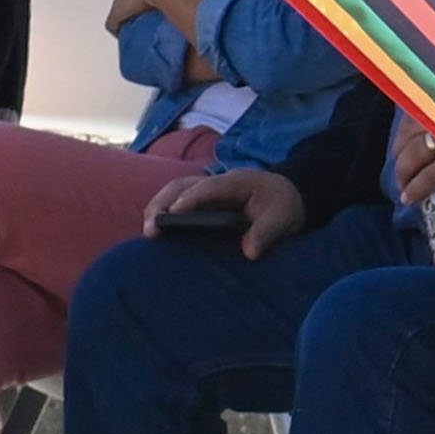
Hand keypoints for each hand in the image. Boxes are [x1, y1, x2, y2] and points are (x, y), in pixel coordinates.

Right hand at [150, 166, 307, 260]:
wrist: (287, 196)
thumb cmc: (284, 206)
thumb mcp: (283, 218)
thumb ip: (267, 232)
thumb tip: (249, 252)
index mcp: (238, 181)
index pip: (210, 187)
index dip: (191, 199)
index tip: (174, 214)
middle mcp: (218, 182)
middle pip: (182, 185)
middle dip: (163, 203)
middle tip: (150, 228)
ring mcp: (208, 190)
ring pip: (175, 191)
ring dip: (158, 207)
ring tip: (147, 232)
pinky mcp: (203, 201)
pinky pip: (178, 202)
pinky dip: (163, 213)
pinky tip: (155, 232)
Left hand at [391, 119, 434, 212]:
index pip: (422, 107)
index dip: (408, 127)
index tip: (406, 139)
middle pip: (411, 130)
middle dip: (401, 149)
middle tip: (402, 166)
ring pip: (413, 153)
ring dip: (403, 170)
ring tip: (403, 185)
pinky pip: (427, 177)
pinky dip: (414, 189)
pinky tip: (409, 198)